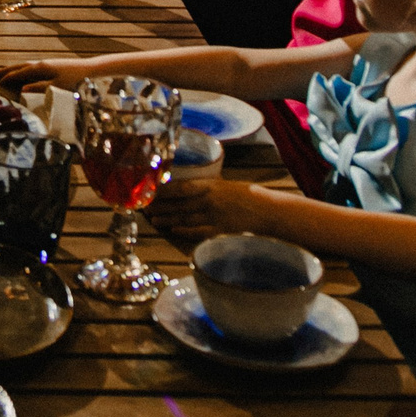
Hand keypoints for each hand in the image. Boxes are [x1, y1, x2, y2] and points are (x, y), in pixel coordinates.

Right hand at [0, 58, 83, 92]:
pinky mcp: (51, 67)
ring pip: (23, 66)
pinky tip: (21, 76)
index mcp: (40, 68)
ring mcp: (45, 64)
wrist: (90, 70)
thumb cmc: (75, 81)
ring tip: (1, 74)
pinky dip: (21, 71)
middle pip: (18, 66)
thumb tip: (22, 89)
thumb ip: (39, 88)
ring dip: (12, 70)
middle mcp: (40, 63)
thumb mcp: (57, 87)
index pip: (19, 73)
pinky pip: (30, 68)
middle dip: (4, 71)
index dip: (6, 78)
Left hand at [143, 177, 271, 246]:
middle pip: (178, 203)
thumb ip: (208, 188)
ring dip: (167, 218)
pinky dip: (184, 230)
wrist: (270, 212)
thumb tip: (189, 189)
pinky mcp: (219, 231)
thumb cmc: (249, 197)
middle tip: (145, 206)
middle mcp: (209, 200)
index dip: (163, 190)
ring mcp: (214, 216)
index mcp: (211, 185)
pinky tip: (173, 229)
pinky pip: (198, 231)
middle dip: (160, 205)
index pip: (180, 187)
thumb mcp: (227, 186)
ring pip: (184, 217)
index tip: (150, 190)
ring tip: (154, 219)